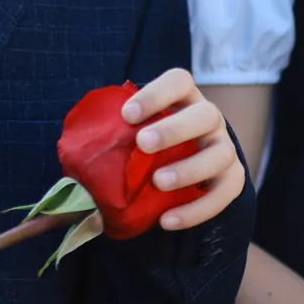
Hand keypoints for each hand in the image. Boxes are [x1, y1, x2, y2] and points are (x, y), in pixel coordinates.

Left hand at [122, 68, 245, 230]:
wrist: (184, 175)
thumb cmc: (148, 149)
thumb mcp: (133, 136)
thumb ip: (109, 140)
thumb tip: (71, 165)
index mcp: (185, 99)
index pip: (179, 82)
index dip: (156, 94)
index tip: (127, 114)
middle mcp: (210, 120)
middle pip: (205, 114)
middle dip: (174, 129)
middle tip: (143, 143)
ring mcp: (224, 149)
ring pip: (220, 154)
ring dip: (189, 168)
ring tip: (158, 182)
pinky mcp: (232, 180)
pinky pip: (224, 193)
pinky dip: (197, 210)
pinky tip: (166, 221)